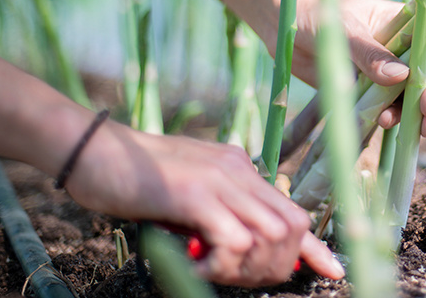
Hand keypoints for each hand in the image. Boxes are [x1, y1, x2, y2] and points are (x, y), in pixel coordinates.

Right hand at [66, 124, 344, 285]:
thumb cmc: (134, 178)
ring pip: (271, 236)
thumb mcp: (188, 193)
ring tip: (212, 267)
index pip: (291, 209)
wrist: (94, 151)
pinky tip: (195, 262)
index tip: (331, 270)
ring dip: (248, 266)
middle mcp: (239, 171)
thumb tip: (240, 248)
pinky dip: (222, 263)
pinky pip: (235, 241)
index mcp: (240, 169)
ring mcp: (221, 181)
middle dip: (276, 264)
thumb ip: (217, 211)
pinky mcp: (197, 194)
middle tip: (237, 274)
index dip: (313, 246)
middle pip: (291, 226)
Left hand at [219, 0, 425, 137]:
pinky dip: (396, 119)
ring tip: (420, 129)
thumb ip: (370, 53)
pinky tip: (387, 125)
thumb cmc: (314, 14)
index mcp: (406, 22)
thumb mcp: (342, 29)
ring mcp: (389, 71)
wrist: (283, 26)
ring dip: (422, 112)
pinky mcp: (372, 91)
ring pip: (418, 94)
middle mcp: (404, 47)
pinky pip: (392, 108)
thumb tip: (401, 77)